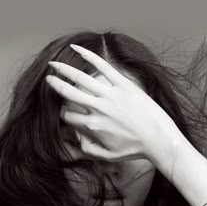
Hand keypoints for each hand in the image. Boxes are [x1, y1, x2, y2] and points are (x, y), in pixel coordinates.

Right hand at [45, 44, 180, 164]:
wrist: (159, 139)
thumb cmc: (135, 149)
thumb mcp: (109, 157)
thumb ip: (89, 150)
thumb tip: (76, 140)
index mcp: (92, 126)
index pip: (68, 116)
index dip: (63, 114)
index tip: (64, 111)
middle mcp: (98, 108)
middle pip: (68, 94)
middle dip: (55, 85)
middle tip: (47, 79)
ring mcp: (110, 94)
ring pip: (81, 78)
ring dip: (64, 69)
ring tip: (53, 64)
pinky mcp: (123, 85)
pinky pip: (103, 67)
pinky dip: (89, 56)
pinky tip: (76, 49)